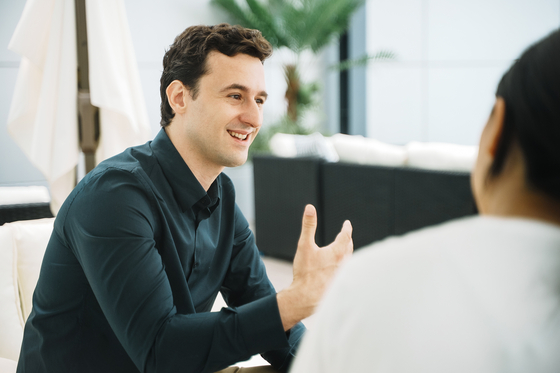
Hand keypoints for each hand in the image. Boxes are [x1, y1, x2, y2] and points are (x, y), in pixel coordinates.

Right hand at [277, 204, 352, 329]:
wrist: (306, 298)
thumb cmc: (305, 272)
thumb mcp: (304, 245)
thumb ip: (308, 225)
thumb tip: (310, 207)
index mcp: (337, 252)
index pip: (346, 235)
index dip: (347, 228)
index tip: (347, 223)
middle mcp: (344, 263)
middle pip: (349, 247)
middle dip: (348, 239)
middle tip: (346, 234)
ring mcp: (343, 275)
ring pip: (349, 260)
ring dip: (347, 252)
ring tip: (344, 250)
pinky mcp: (340, 284)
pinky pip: (346, 271)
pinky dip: (344, 265)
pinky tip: (339, 269)